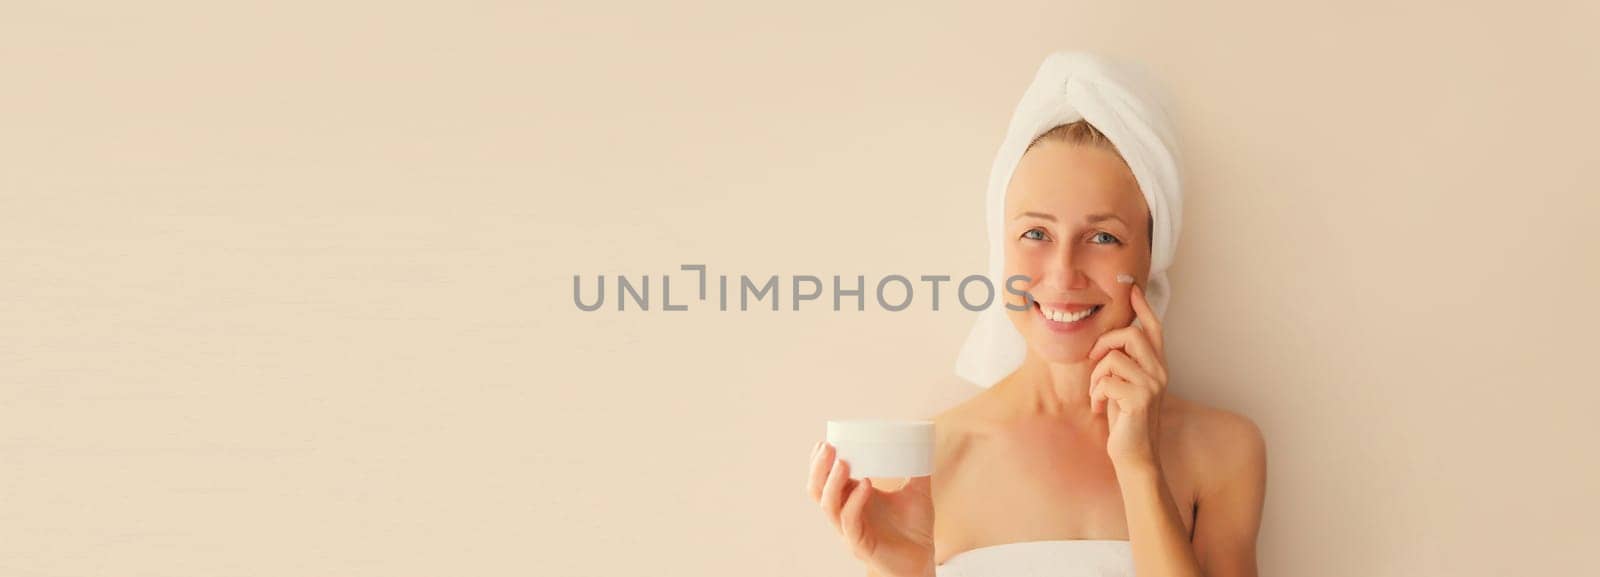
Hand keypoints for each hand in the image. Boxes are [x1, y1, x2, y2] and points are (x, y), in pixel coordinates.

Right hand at [806, 441, 934, 576]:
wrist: (923, 561)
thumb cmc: (914, 529)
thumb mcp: (916, 492)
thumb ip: (916, 470)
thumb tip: (922, 444)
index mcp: (851, 500)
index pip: (824, 481)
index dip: (818, 463)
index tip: (823, 442)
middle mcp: (845, 514)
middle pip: (817, 491)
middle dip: (819, 468)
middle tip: (828, 447)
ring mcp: (850, 531)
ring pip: (828, 506)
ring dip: (832, 482)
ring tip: (842, 462)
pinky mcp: (860, 545)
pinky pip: (849, 522)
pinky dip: (854, 502)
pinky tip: (866, 484)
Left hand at [1087, 283, 1168, 468]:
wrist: (1134, 456)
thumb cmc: (1125, 421)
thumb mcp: (1123, 387)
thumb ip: (1122, 364)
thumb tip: (1106, 343)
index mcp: (1157, 366)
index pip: (1154, 328)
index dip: (1143, 307)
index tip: (1132, 288)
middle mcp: (1160, 372)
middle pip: (1130, 334)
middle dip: (1104, 343)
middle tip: (1094, 362)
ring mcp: (1152, 384)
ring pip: (1113, 357)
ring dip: (1097, 376)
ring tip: (1098, 395)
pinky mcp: (1140, 398)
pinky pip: (1106, 380)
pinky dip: (1097, 394)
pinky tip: (1101, 409)